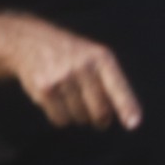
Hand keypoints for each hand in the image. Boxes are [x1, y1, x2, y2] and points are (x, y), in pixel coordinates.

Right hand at [10, 21, 142, 129]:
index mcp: (102, 58)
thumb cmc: (72, 55)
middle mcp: (83, 66)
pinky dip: (61, 117)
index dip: (127, 107)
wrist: (30, 41)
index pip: (118, 87)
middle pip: (100, 111)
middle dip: (101, 120)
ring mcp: (63, 78)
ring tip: (71, 97)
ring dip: (79, 116)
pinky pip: (61, 120)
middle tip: (99, 119)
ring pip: (80, 118)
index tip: (134, 124)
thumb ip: (111, 83)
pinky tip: (57, 100)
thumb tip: (129, 119)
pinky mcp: (45, 89)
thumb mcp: (95, 57)